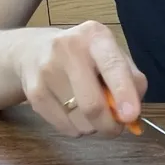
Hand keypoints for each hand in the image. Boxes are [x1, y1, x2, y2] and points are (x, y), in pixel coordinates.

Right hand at [12, 21, 147, 136]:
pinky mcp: (34, 93)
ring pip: (80, 121)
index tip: (131, 116)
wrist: (32, 50)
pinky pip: (65, 127)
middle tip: (115, 128)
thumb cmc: (84, 57)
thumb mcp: (111, 55)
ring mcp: (46, 71)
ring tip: (89, 110)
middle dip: (109, 125)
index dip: (123, 93)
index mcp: (95, 36)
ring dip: (93, 126)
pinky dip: (76, 128)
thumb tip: (132, 115)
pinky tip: (72, 111)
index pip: (113, 65)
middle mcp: (68, 48)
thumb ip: (131, 80)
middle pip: (92, 103)